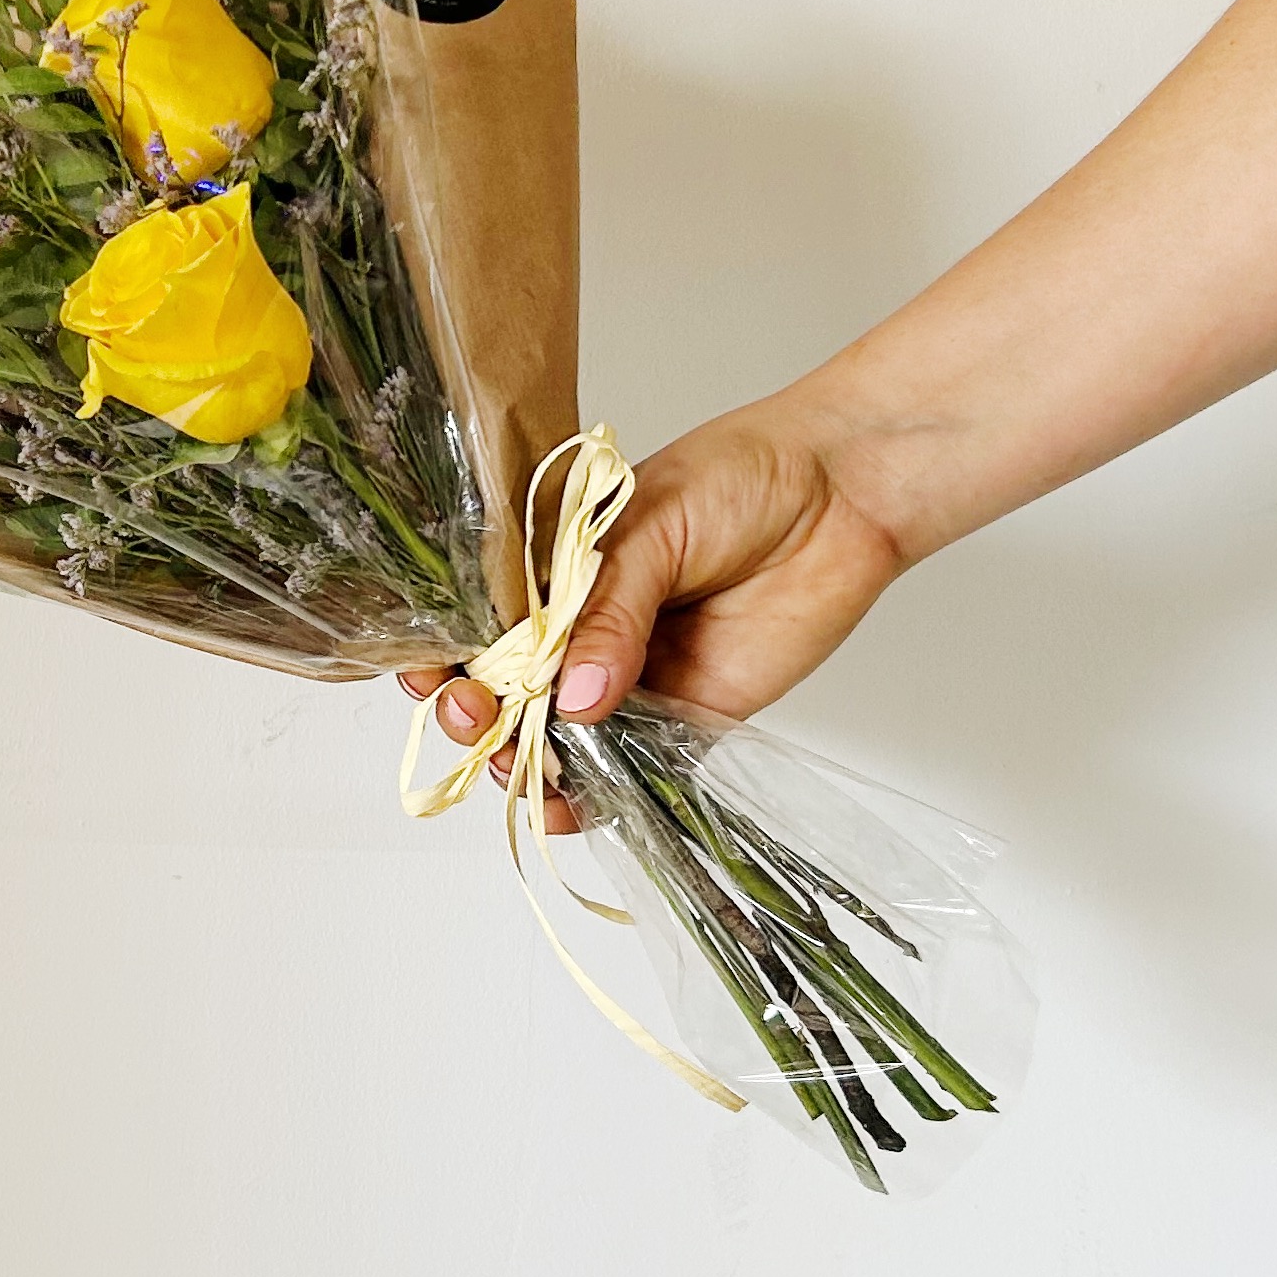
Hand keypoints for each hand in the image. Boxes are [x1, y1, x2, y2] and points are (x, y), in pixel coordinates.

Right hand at [400, 398, 911, 829]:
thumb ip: (610, 609)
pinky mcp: (684, 712)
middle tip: (475, 714)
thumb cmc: (744, 474)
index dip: (448, 648)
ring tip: (521, 767)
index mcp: (554, 562)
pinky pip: (627, 765)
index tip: (430, 671)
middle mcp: (582, 623)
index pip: (481, 616)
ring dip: (528, 762)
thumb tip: (572, 697)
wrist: (846, 492)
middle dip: (477, 710)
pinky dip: (592, 793)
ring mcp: (629, 672)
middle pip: (509, 685)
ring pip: (559, 735)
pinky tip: (570, 802)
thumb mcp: (654, 523)